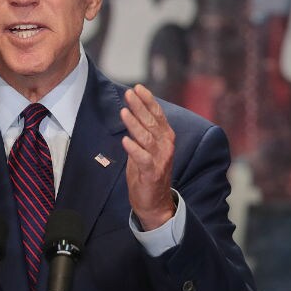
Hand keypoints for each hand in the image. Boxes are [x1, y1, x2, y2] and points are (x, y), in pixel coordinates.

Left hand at [120, 84, 175, 230]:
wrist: (155, 202)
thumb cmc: (148, 171)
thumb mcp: (146, 147)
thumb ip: (143, 131)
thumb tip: (132, 111)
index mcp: (165, 137)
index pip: (158, 114)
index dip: (148, 100)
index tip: (137, 87)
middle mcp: (166, 146)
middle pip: (152, 122)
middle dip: (140, 107)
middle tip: (129, 93)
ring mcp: (160, 159)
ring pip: (147, 138)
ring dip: (135, 124)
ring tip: (124, 112)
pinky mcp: (152, 173)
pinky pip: (143, 158)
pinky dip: (134, 149)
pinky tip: (125, 140)